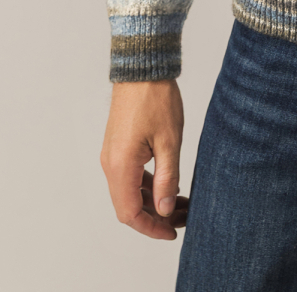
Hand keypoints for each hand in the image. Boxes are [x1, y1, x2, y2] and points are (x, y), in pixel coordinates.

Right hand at [100, 79, 187, 239]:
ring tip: (182, 203)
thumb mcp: (169, 140)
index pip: (130, 213)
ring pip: (130, 191)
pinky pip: (130, 176)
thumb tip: (165, 210)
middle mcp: (111, 164)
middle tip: (184, 217)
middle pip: (129, 205)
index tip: (172, 232)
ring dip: (153, 201)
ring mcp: (112, 155)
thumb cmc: (156, 98)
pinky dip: (148, 186)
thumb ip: (167, 178)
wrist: (142, 67)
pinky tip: (169, 185)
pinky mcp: (118, 147)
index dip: (151, 227)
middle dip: (156, 216)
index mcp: (121, 166)